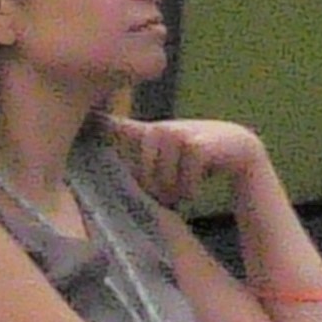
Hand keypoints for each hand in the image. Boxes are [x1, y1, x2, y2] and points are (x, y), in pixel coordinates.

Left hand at [97, 110, 267, 219]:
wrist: (239, 151)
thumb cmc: (196, 164)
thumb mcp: (166, 165)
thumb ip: (141, 170)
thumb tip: (112, 185)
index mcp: (146, 134)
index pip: (113, 127)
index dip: (96, 128)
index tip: (83, 127)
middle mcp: (158, 129)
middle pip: (141, 174)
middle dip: (157, 191)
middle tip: (173, 195)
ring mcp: (176, 133)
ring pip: (162, 179)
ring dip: (176, 192)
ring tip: (186, 190)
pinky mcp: (196, 144)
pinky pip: (184, 179)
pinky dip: (192, 189)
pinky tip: (200, 185)